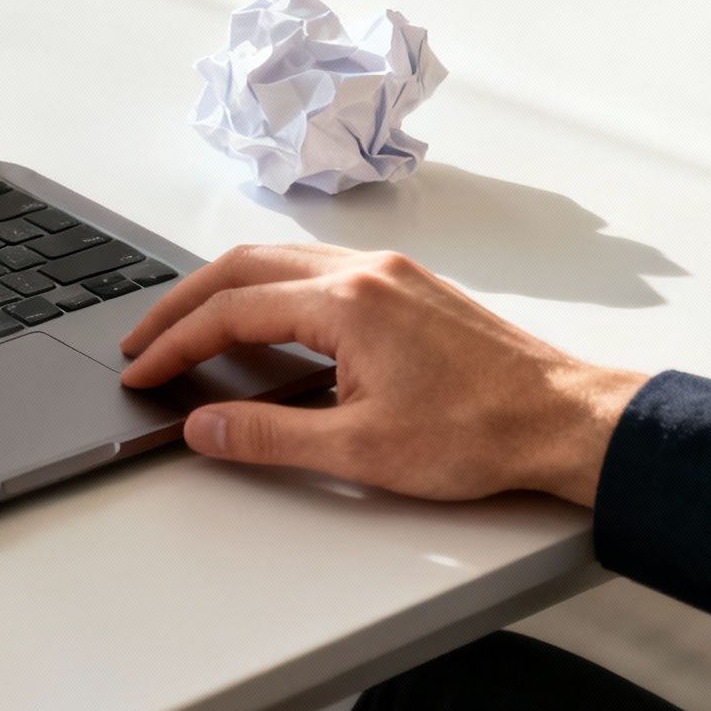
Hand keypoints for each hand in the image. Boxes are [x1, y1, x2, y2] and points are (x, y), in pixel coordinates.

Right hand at [118, 244, 648, 506]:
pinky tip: (258, 319)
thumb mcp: (361, 450)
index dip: (175, 343)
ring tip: (186, 328)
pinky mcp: (406, 285)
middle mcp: (363, 271)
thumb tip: (202, 425)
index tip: (143, 369)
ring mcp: (387, 272)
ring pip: (277, 260)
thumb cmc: (481, 433)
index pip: (231, 313)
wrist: (567, 421)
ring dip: (222, 290)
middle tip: (143, 340)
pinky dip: (265, 288)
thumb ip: (268, 436)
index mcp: (346, 302)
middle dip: (181, 304)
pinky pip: (313, 267)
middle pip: (242, 267)